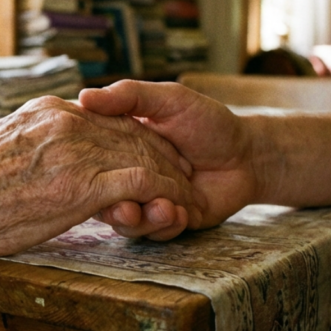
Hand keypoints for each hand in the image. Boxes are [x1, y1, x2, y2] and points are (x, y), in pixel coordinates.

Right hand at [0, 95, 202, 258]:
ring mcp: (75, 152)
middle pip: (130, 133)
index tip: (151, 149)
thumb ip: (29, 145)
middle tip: (183, 170)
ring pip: (141, 155)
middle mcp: (65, 125)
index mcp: (46, 114)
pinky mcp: (83, 185)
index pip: (103, 118)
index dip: (133, 135)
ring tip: (186, 191)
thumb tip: (40, 155)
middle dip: (161, 153)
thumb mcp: (0, 152)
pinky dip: (164, 194)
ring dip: (168, 176)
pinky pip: (141, 182)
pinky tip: (174, 206)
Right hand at [79, 81, 255, 238]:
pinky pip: (156, 234)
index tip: (90, 175)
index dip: (86, 172)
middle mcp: (128, 177)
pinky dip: (166, 227)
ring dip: (143, 221)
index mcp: (119, 148)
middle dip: (112, 208)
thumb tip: (83, 96)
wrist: (247, 155)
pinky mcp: (169, 221)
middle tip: (125, 207)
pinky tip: (182, 214)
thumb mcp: (168, 99)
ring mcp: (148, 201)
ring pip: (128, 223)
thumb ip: (129, 96)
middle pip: (102, 200)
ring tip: (166, 208)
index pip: (90, 163)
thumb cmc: (207, 121)